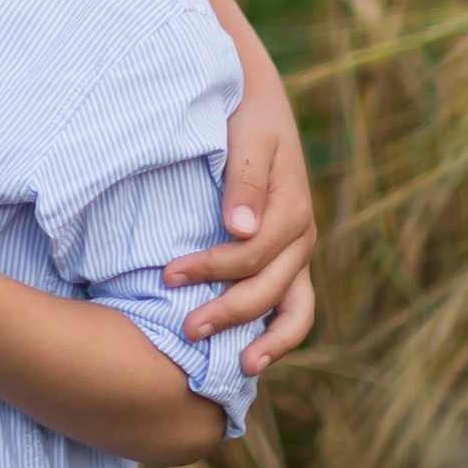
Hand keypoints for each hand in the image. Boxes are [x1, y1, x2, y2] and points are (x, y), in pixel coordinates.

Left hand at [166, 70, 317, 367]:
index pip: (249, 256)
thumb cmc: (244, 116)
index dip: (208, 270)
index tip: (166, 275)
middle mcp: (301, 237)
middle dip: (227, 313)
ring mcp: (297, 253)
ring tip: (240, 366)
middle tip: (185, 330)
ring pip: (294, 310)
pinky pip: (291, 305)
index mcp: (291, 210)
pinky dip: (275, 332)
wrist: (258, 101)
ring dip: (267, 341)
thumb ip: (244, 180)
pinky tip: (248, 354)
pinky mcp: (288, 258)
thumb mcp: (246, 136)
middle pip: (267, 289)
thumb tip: (240, 229)